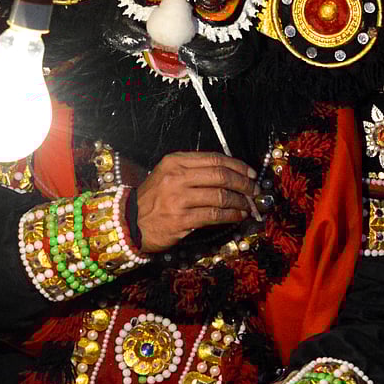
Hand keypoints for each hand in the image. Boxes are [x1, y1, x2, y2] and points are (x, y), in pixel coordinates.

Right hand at [136, 152, 257, 253]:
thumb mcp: (169, 175)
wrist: (129, 223)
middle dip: (243, 184)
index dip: (238, 166)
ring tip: (247, 206)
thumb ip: (195, 170)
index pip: (215, 159)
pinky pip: (215, 215)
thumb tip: (232, 174)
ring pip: (221, 196)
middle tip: (254, 191)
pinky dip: (231, 215)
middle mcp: (177, 176)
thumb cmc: (154, 199)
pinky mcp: (181, 219)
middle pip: (221, 176)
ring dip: (240, 202)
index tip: (251, 174)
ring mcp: (178, 198)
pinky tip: (238, 216)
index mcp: (175, 161)